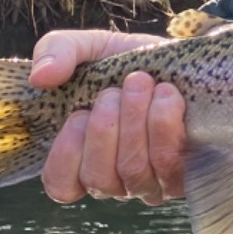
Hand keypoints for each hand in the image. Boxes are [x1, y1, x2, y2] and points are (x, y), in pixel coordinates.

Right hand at [29, 30, 187, 205]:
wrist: (192, 59)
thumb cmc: (133, 62)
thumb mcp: (90, 48)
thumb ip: (58, 51)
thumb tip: (40, 77)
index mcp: (88, 156)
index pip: (62, 186)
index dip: (65, 156)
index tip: (79, 116)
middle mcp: (119, 178)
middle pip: (99, 178)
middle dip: (104, 129)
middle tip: (114, 91)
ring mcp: (153, 181)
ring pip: (133, 171)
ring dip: (135, 122)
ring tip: (142, 83)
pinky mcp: (187, 173)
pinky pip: (169, 164)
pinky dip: (164, 125)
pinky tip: (168, 96)